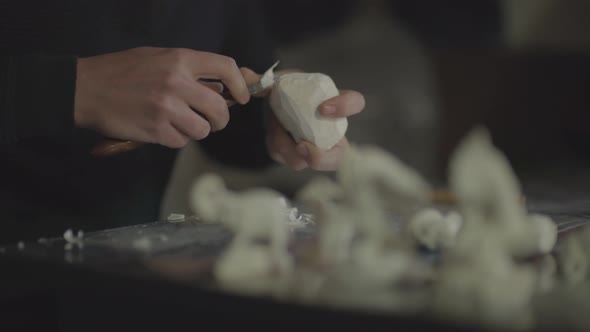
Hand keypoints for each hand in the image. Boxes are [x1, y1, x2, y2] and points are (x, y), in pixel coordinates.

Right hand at [74, 47, 249, 147]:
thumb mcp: (159, 58)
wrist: (87, 89)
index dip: (241, 85)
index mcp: (180, 59)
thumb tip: (226, 85)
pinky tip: (161, 129)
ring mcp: (167, 108)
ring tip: (181, 124)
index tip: (242, 97)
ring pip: (203, 130)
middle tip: (212, 121)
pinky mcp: (156, 130)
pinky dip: (175, 139)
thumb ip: (192, 70)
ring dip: (196, 131)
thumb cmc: (123, 72)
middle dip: (220, 119)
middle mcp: (177, 82)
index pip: (226, 68)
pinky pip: (181, 142)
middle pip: (220, 109)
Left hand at [241, 67, 364, 170]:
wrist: (279, 104)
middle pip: (340, 155)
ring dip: (289, 150)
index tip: (322, 109)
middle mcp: (332, 130)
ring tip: (275, 132)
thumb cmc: (289, 91)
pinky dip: (278, 149)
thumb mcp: (281, 82)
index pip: (355, 102)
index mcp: (334, 102)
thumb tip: (245, 75)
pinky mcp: (302, 157)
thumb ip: (265, 80)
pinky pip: (291, 160)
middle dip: (321, 157)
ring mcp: (319, 147)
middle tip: (302, 146)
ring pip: (310, 163)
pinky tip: (272, 137)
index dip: (344, 107)